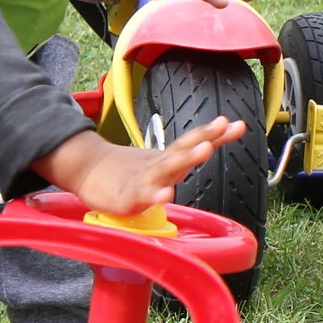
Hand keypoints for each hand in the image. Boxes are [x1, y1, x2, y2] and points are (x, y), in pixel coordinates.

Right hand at [35, 119, 246, 217]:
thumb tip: (208, 145)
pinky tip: (167, 195)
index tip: (237, 124)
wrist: (85, 169)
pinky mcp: (128, 197)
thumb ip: (182, 157)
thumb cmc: (126, 170)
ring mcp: (144, 179)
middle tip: (224, 125)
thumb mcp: (158, 163)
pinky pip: (144, 196)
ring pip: (167, 167)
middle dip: (205, 137)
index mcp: (166, 158)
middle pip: (184, 148)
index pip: (193, 142)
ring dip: (187, 157)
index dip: (214, 134)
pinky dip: (156, 195)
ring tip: (205, 149)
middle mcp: (158, 165)